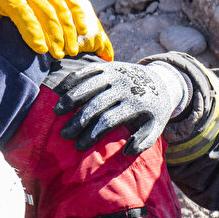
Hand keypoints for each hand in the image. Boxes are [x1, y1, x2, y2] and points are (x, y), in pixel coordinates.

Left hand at [0, 0, 113, 60]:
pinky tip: (82, 30)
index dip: (32, 31)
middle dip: (55, 35)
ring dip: (68, 29)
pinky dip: (77, 13)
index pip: (22, 13)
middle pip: (45, 11)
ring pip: (60, 6)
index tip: (41, 49)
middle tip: (60, 55)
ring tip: (72, 49)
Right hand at [52, 61, 177, 154]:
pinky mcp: (108, 65)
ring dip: (70, 98)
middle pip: (96, 105)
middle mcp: (124, 87)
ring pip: (88, 85)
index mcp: (135, 104)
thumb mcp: (156, 127)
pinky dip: (71, 80)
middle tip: (65, 134)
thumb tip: (126, 152)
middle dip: (78, 121)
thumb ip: (144, 141)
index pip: (109, 120)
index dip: (92, 134)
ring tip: (57, 112)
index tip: (80, 146)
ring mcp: (115, 74)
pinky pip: (87, 71)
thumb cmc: (153, 110)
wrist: (161, 80)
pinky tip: (58, 91)